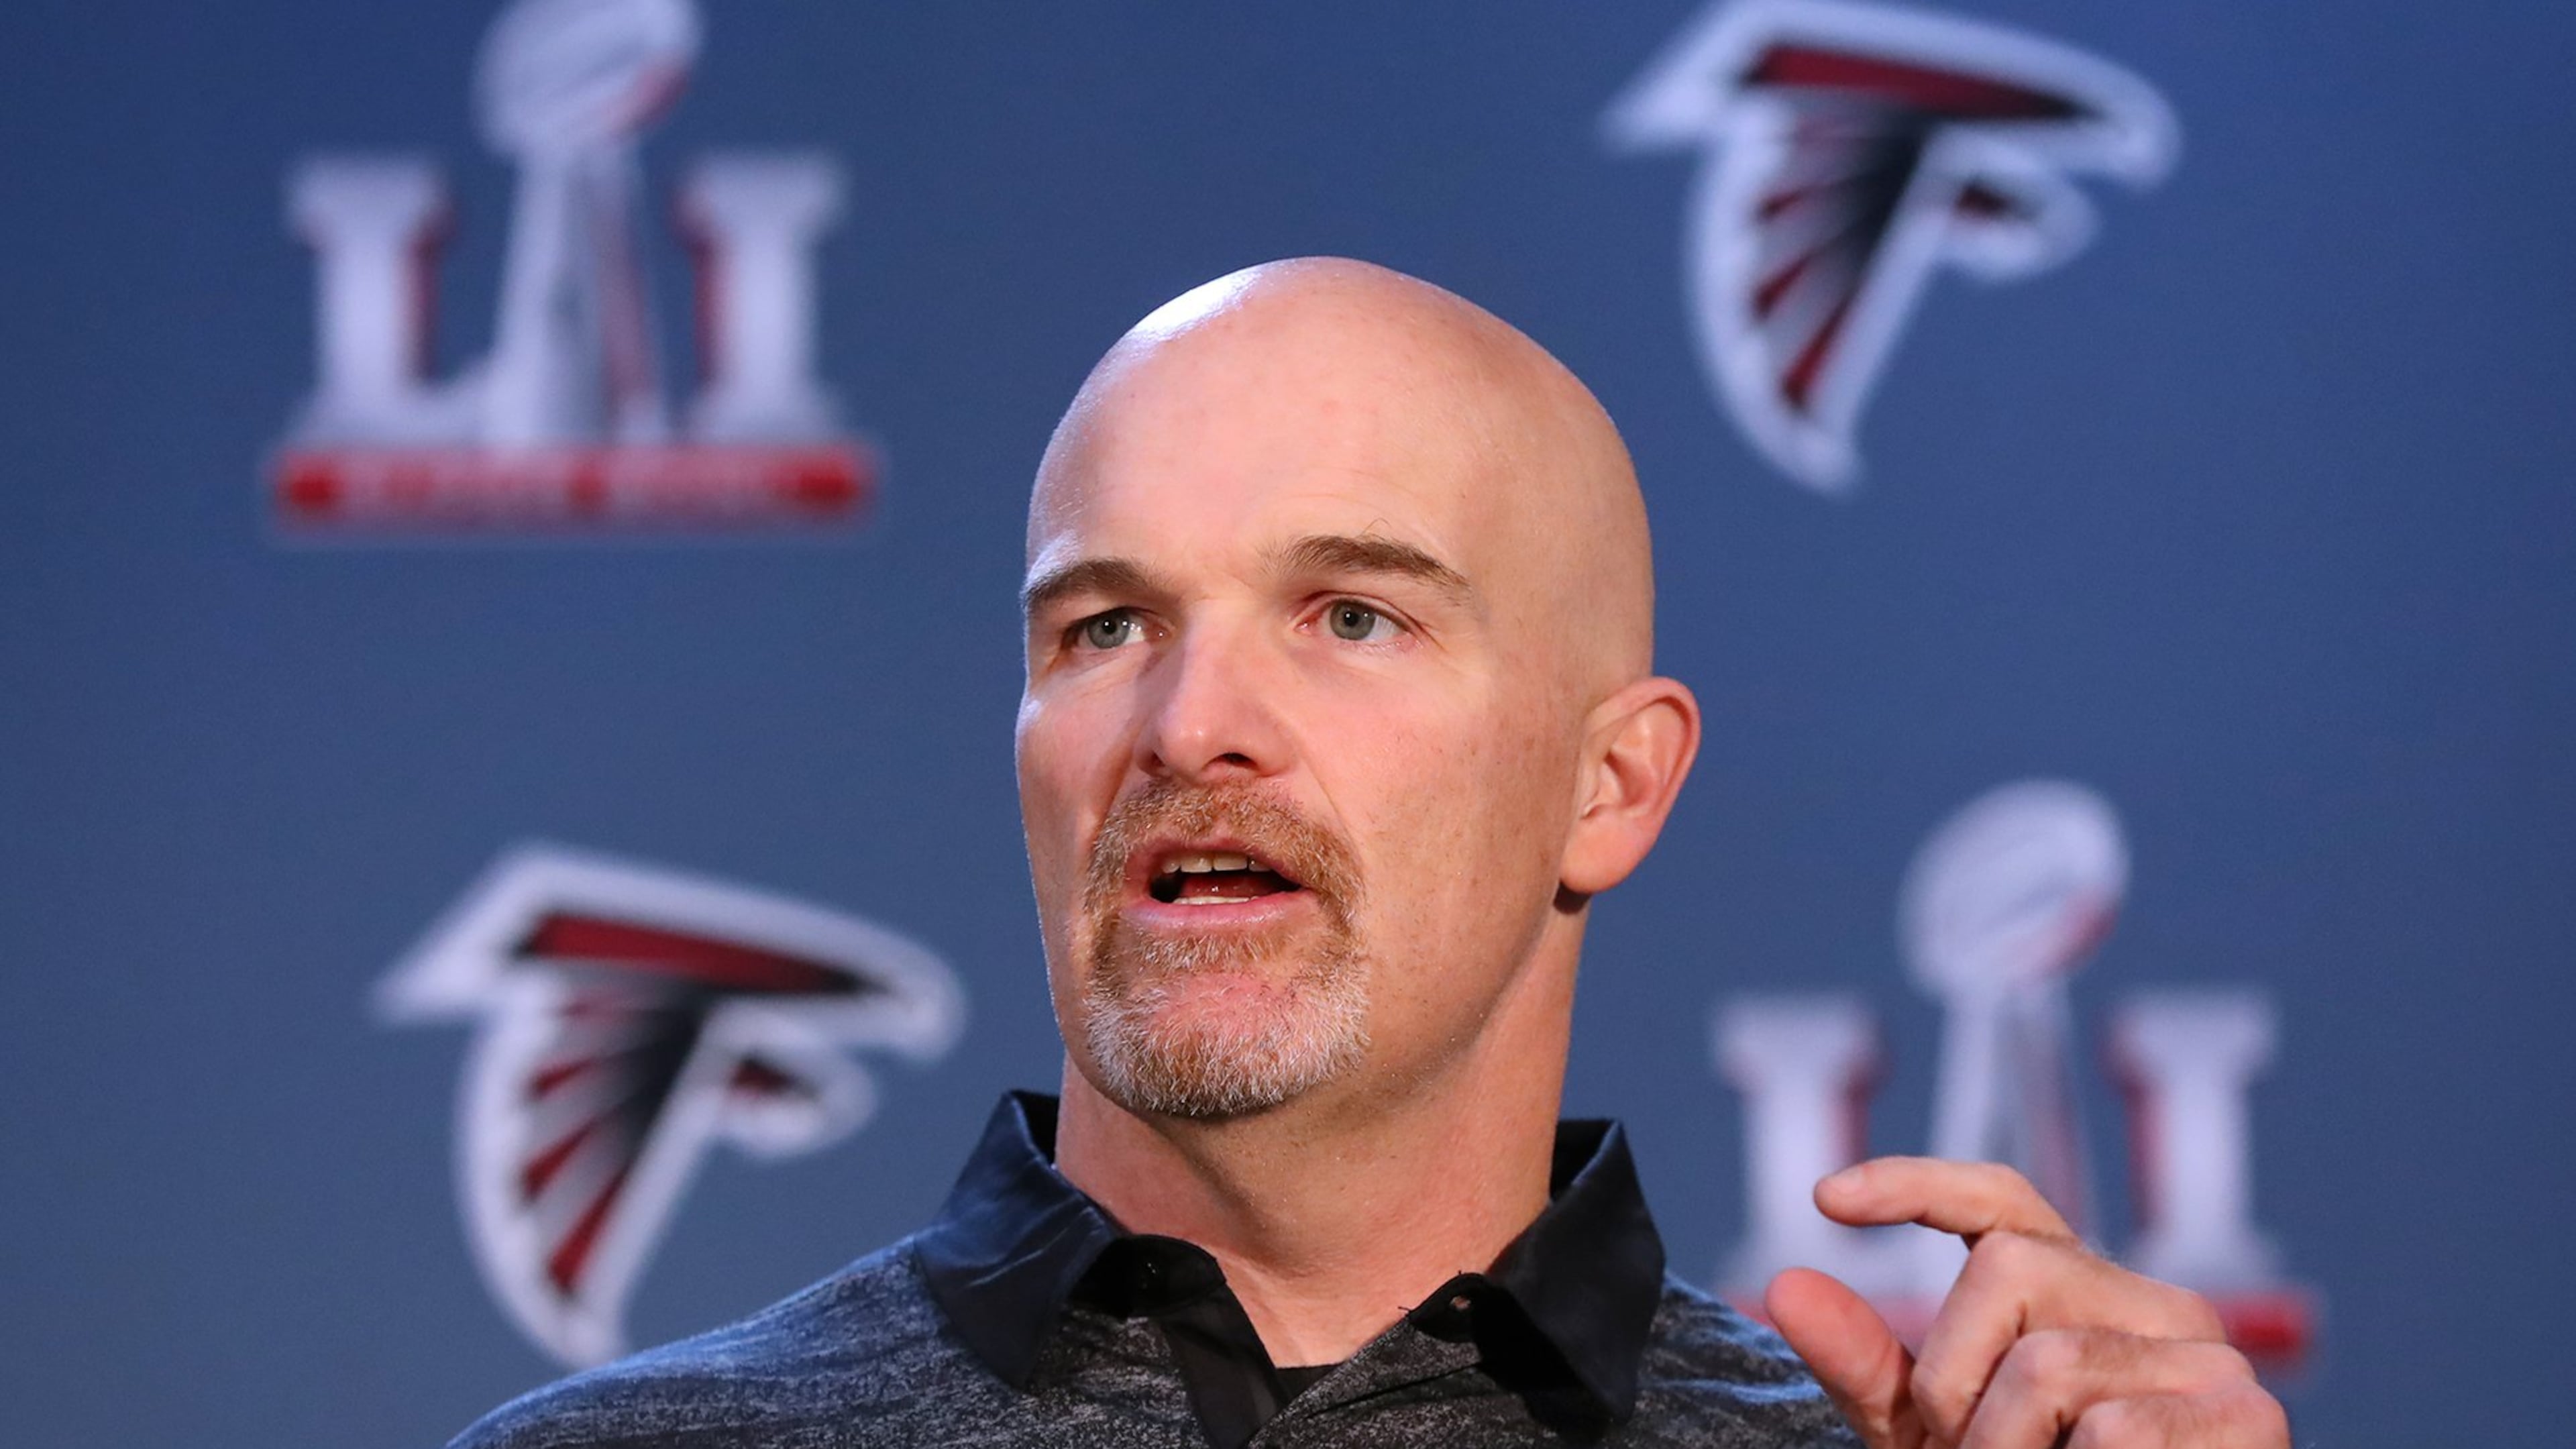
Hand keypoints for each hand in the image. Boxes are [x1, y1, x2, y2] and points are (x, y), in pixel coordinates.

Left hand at [1765, 1158, 2288, 1448]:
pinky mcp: (2247, 1417)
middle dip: (1956, 1380)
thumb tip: (1785, 1287)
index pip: (2004, 1202)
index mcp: (2085, 1298)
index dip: (1918, 1183)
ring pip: (2050, 1363)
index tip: (1825, 1200)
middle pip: (2008, 1270)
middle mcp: (2158, 1306)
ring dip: (2005, 1448)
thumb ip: (1871, 1370)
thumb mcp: (1936, 1441)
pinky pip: (2110, 1429)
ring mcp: (2211, 1358)